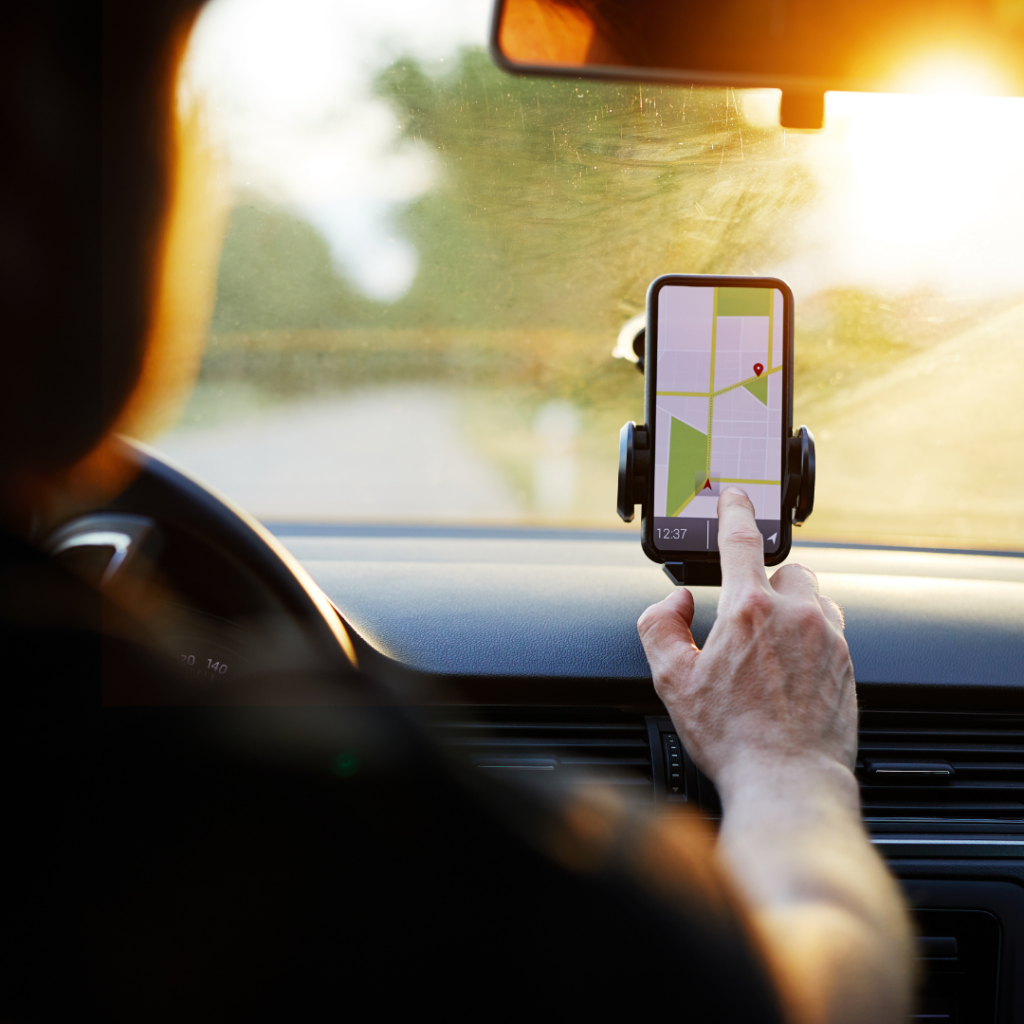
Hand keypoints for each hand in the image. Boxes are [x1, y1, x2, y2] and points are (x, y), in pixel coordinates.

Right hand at [637, 487, 856, 795]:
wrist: (787, 780)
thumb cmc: (731, 737)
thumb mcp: (671, 680)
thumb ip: (660, 626)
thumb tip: (674, 602)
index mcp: (749, 611)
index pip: (741, 541)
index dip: (734, 512)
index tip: (735, 497)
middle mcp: (796, 615)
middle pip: (786, 569)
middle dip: (766, 581)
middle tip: (745, 615)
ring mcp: (829, 639)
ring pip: (813, 596)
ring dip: (793, 606)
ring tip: (770, 644)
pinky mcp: (848, 663)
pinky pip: (831, 628)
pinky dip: (811, 634)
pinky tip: (792, 667)